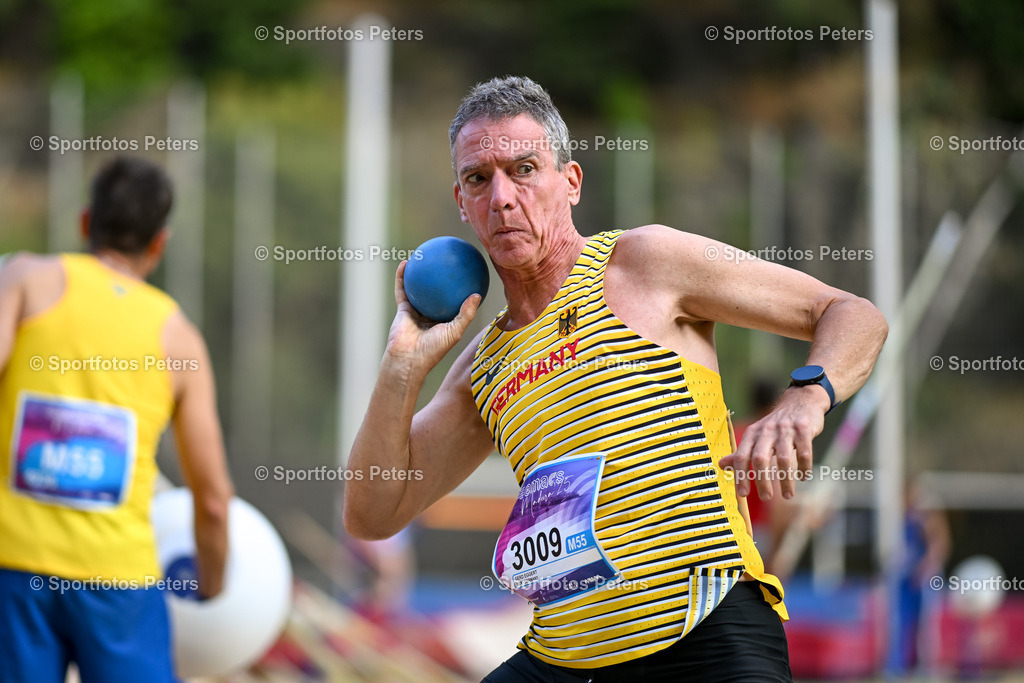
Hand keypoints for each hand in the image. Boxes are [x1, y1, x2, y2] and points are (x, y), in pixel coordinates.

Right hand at [386, 260, 480, 374]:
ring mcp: (417, 310)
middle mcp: (432, 314)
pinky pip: (402, 288)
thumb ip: (466, 313)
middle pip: (439, 291)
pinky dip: (402, 276)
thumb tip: (477, 294)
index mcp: (447, 320)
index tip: (471, 272)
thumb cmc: (433, 349)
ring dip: (422, 271)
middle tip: (450, 259)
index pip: (457, 300)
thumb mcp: (455, 331)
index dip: (464, 287)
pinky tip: (407, 262)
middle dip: (443, 276)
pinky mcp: (403, 308)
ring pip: (420, 287)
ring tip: (426, 254)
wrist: (407, 359)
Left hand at [720, 384, 828, 500]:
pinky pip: (804, 453)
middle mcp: (766, 430)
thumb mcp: (756, 435)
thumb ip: (741, 451)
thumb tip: (720, 465)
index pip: (741, 456)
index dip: (740, 475)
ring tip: (787, 495)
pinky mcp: (804, 429)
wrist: (801, 401)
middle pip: (760, 459)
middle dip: (762, 481)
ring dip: (786, 480)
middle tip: (766, 497)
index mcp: (752, 433)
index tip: (742, 494)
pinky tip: (803, 477)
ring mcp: (785, 430)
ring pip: (783, 460)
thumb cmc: (776, 425)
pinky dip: (803, 468)